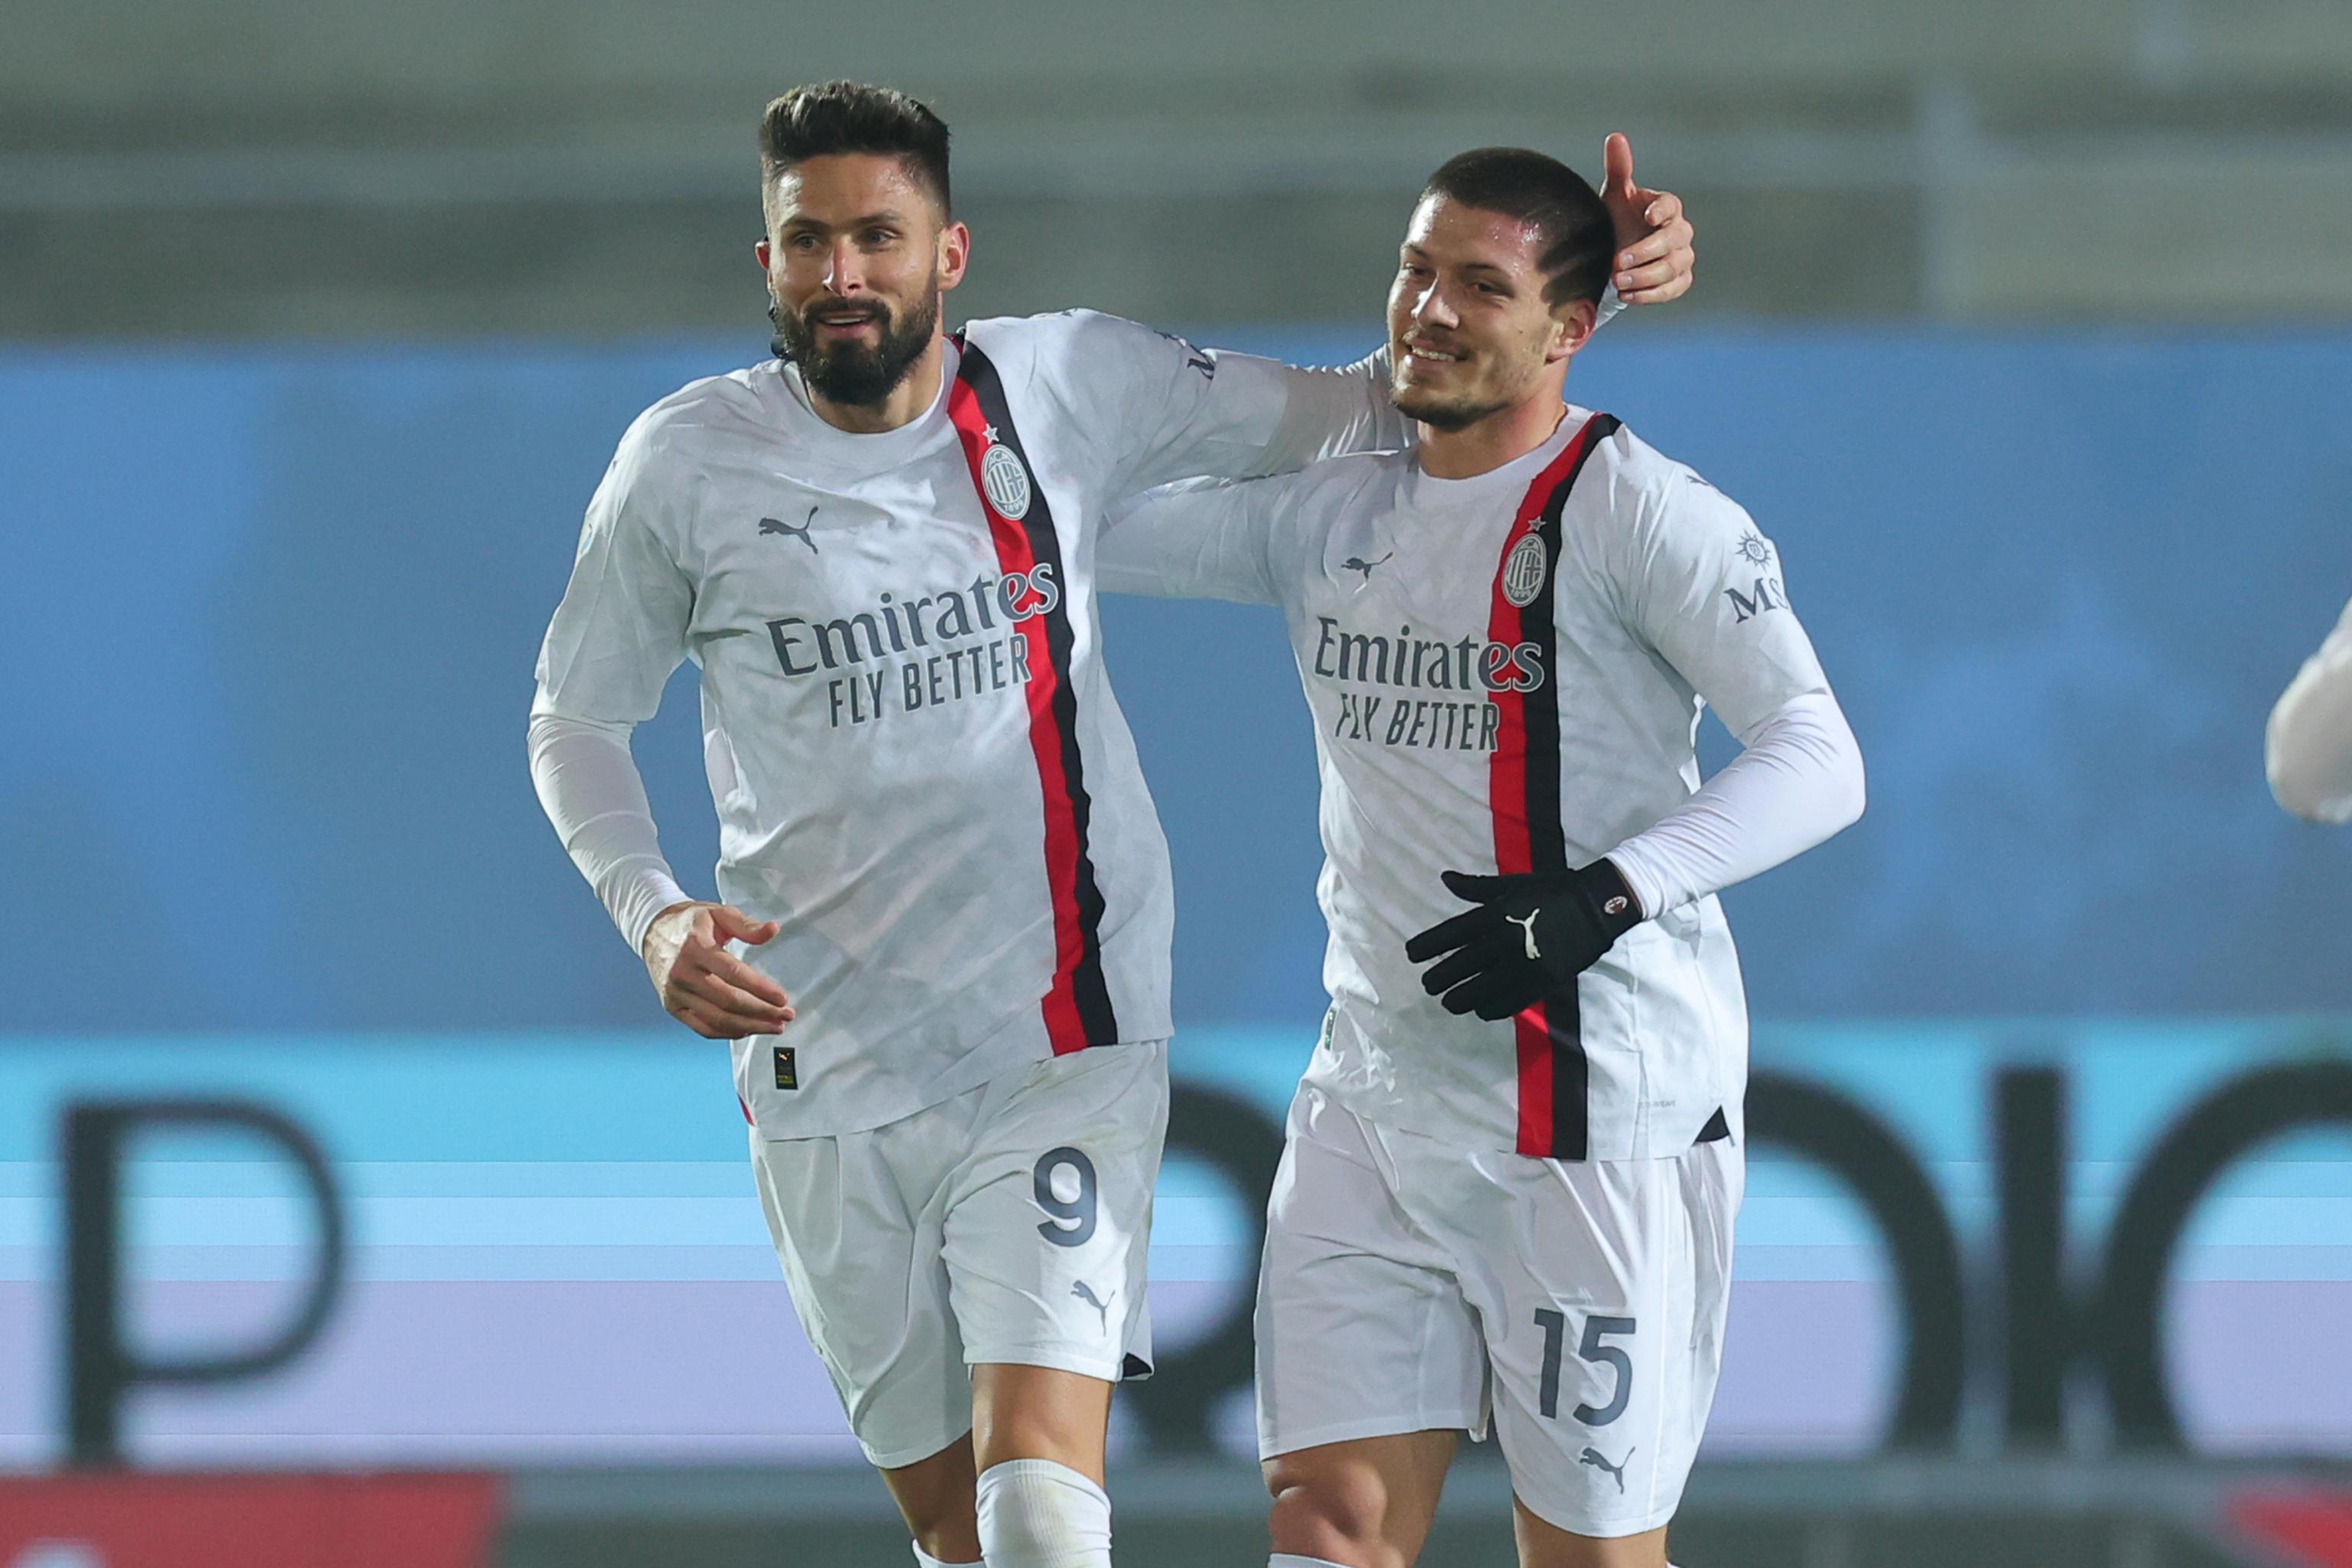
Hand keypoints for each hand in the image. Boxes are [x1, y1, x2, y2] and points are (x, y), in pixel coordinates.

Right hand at [641, 901, 794, 1038]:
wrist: (652, 930)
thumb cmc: (691, 922)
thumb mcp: (718, 913)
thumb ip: (746, 925)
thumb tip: (773, 929)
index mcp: (696, 947)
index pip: (733, 973)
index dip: (760, 988)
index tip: (782, 998)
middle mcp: (683, 973)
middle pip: (728, 1000)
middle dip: (761, 1011)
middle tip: (787, 1015)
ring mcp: (675, 993)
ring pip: (717, 1018)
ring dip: (750, 1026)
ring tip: (774, 1026)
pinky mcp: (672, 1006)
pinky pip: (702, 1027)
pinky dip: (728, 1032)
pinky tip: (748, 1029)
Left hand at [1404, 863, 1643, 1020]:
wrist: (1597, 906)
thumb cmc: (1551, 891)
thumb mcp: (1512, 884)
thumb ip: (1476, 887)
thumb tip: (1444, 878)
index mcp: (1495, 914)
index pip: (1448, 935)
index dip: (1425, 947)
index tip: (1411, 955)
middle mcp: (1503, 941)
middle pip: (1456, 968)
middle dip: (1436, 979)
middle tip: (1428, 984)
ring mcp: (1522, 966)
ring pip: (1476, 993)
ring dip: (1457, 1000)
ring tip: (1449, 1001)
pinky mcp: (1540, 984)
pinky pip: (1504, 1005)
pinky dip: (1487, 1009)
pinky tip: (1479, 1008)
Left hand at [1600, 133, 1694, 305]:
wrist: (1614, 256)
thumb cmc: (1618, 221)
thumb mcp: (1615, 196)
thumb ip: (1618, 169)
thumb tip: (1615, 137)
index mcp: (1667, 208)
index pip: (1671, 206)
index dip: (1662, 211)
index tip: (1647, 216)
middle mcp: (1680, 232)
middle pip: (1673, 241)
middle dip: (1645, 252)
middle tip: (1617, 262)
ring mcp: (1682, 258)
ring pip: (1672, 267)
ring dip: (1644, 276)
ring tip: (1617, 281)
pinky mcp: (1679, 281)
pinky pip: (1671, 289)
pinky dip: (1650, 294)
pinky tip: (1627, 295)